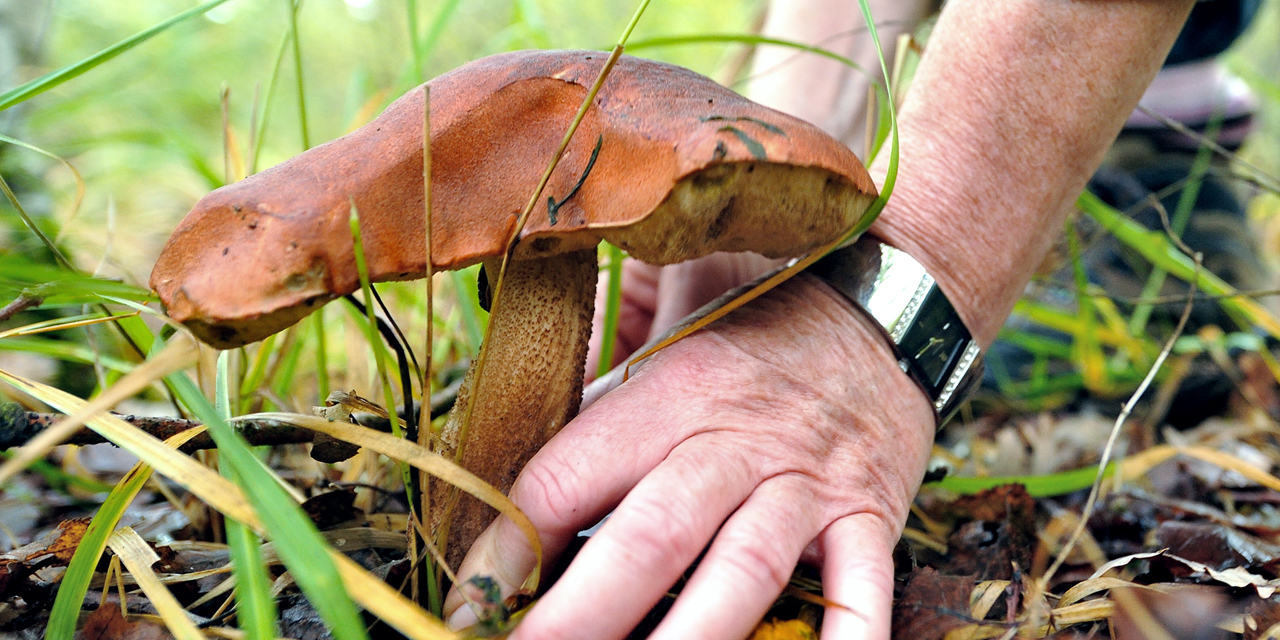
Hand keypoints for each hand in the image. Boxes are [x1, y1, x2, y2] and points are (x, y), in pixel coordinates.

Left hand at [445, 273, 936, 638]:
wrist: (880, 305)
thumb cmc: (753, 326)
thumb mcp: (663, 320)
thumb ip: (590, 373)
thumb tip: (506, 420)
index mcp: (666, 392)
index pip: (568, 472)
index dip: (510, 541)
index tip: (471, 598)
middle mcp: (731, 440)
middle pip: (648, 536)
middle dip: (582, 614)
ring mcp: (802, 482)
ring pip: (742, 569)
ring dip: (688, 638)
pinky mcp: (867, 511)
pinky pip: (860, 583)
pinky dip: (843, 635)